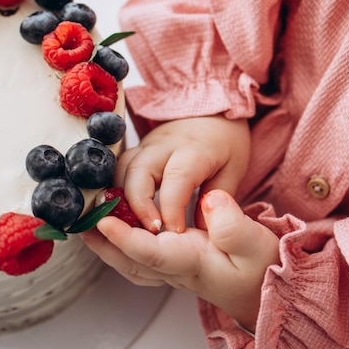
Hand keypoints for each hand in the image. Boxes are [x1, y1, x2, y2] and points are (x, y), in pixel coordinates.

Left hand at [82, 189, 279, 331]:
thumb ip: (233, 226)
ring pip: (128, 261)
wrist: (263, 286)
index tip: (103, 220)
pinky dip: (118, 245)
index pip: (150, 253)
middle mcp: (174, 268)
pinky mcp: (170, 261)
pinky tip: (108, 229)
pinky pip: (136, 257)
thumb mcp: (256, 244)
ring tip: (85, 223)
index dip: (124, 237)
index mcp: (191, 263)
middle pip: (128, 260)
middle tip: (79, 221)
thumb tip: (211, 200)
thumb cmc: (261, 265)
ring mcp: (170, 268)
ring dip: (104, 244)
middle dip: (101, 242)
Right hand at [116, 115, 249, 232]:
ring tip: (130, 226)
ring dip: (121, 198)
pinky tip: (120, 212)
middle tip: (149, 232)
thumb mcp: (233, 171)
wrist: (211, 115)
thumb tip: (203, 231)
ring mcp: (146, 146)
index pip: (177, 178)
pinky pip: (117, 169)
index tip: (174, 232)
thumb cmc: (225, 146)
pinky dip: (115, 190)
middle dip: (138, 205)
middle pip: (138, 171)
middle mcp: (164, 145)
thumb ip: (217, 199)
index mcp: (194, 150)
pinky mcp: (136, 151)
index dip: (172, 208)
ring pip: (121, 169)